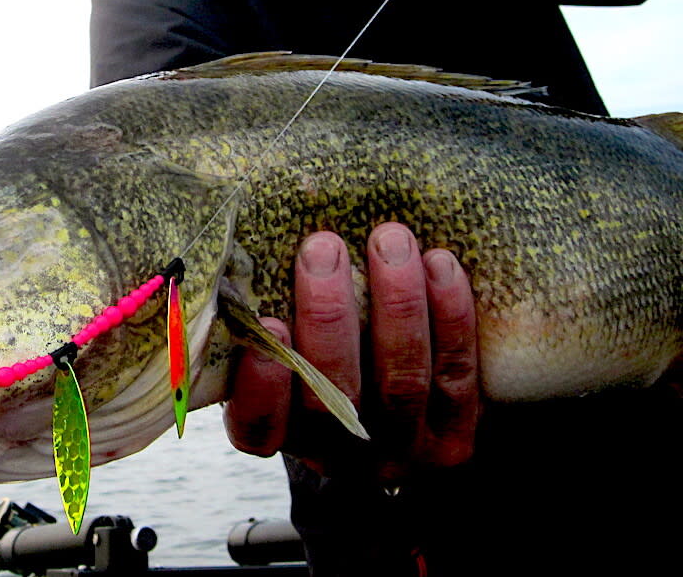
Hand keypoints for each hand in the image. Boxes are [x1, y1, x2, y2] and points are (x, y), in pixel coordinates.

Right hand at [223, 222, 479, 480]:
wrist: (400, 401)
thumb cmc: (322, 353)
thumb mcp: (286, 351)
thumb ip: (264, 320)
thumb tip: (239, 251)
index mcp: (282, 437)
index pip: (259, 427)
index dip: (261, 383)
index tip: (267, 322)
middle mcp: (340, 455)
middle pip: (334, 395)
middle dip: (329, 315)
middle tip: (323, 247)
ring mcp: (403, 452)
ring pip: (400, 382)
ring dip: (397, 304)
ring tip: (390, 240)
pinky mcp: (455, 436)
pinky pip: (456, 375)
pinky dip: (450, 316)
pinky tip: (439, 263)